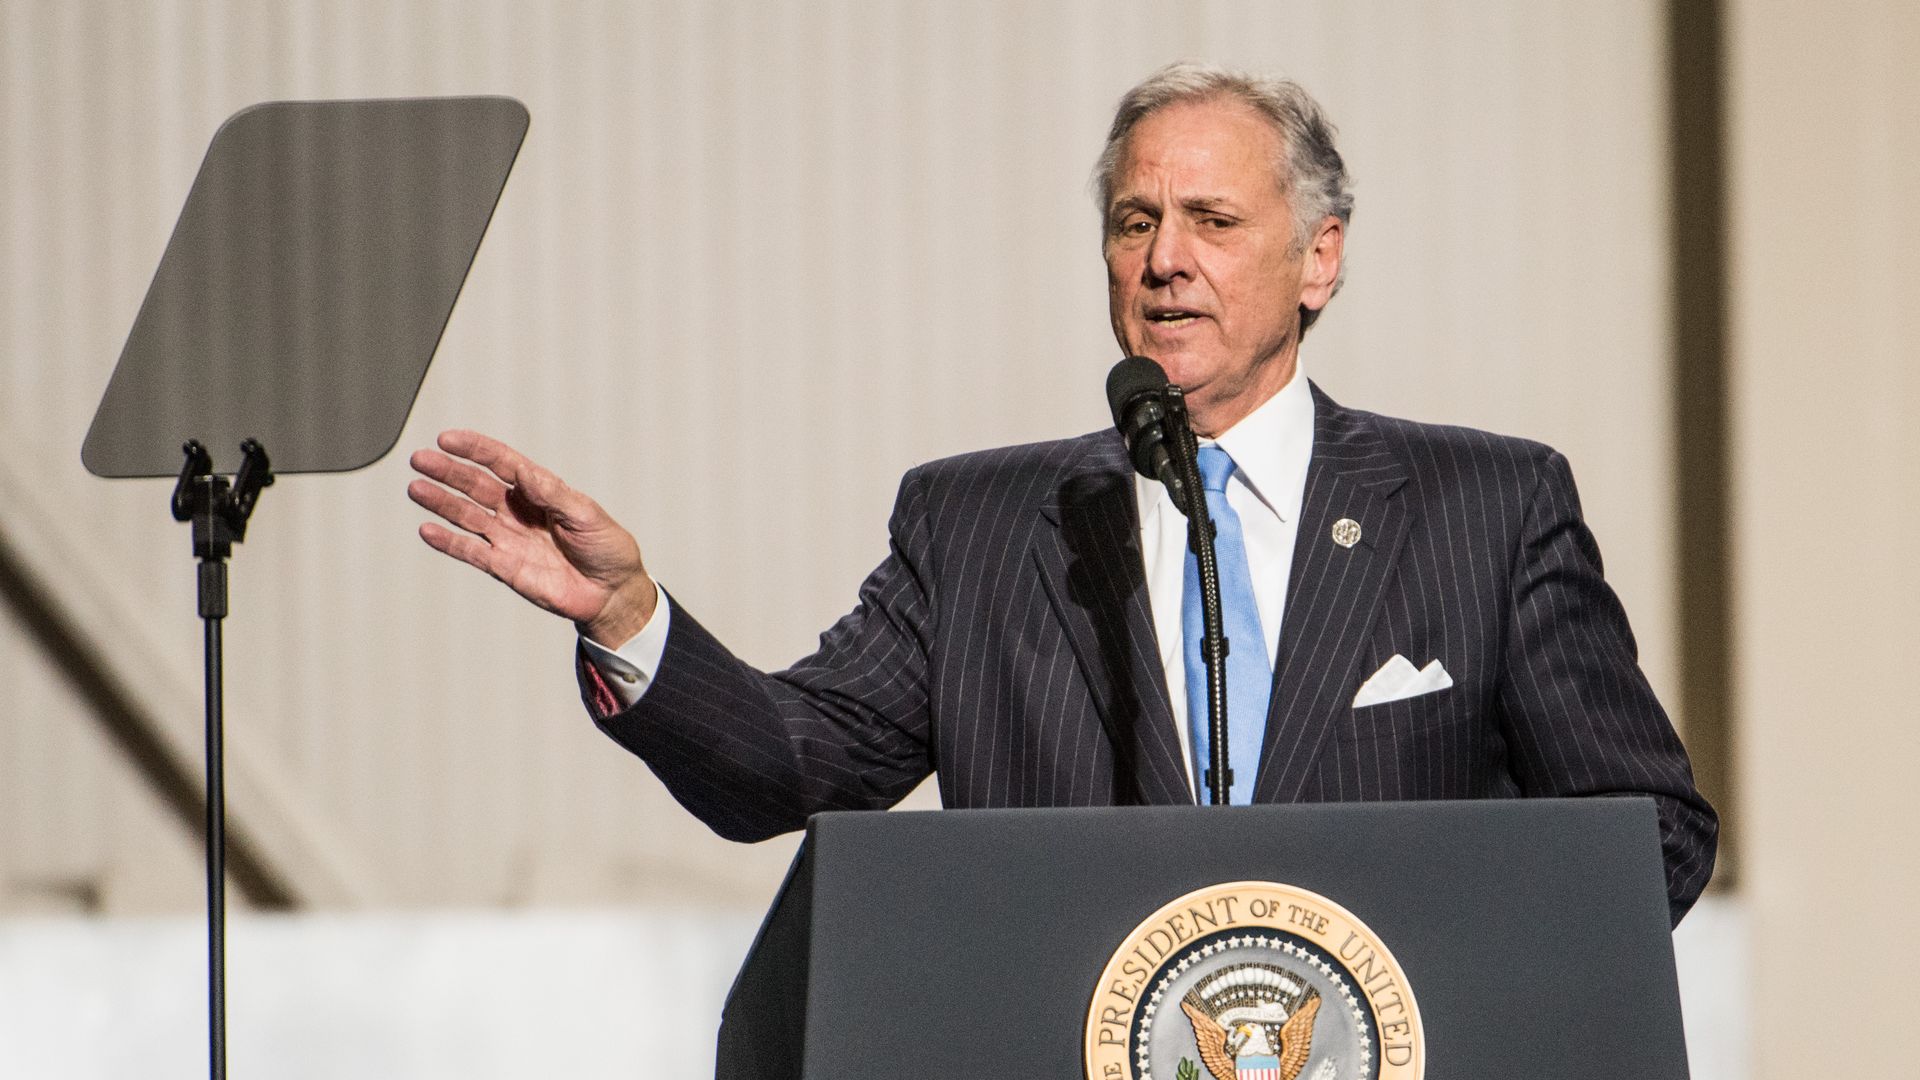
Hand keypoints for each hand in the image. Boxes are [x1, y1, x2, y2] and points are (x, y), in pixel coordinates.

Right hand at [408, 429, 655, 647]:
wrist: (612, 592)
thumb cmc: (606, 547)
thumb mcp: (587, 514)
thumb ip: (553, 494)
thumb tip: (524, 471)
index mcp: (539, 491)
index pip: (501, 462)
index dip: (475, 450)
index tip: (448, 439)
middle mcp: (518, 511)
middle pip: (476, 486)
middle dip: (448, 472)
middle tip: (420, 460)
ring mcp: (508, 538)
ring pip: (467, 516)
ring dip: (441, 502)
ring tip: (416, 488)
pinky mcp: (505, 567)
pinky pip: (471, 552)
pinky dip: (449, 542)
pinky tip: (427, 530)